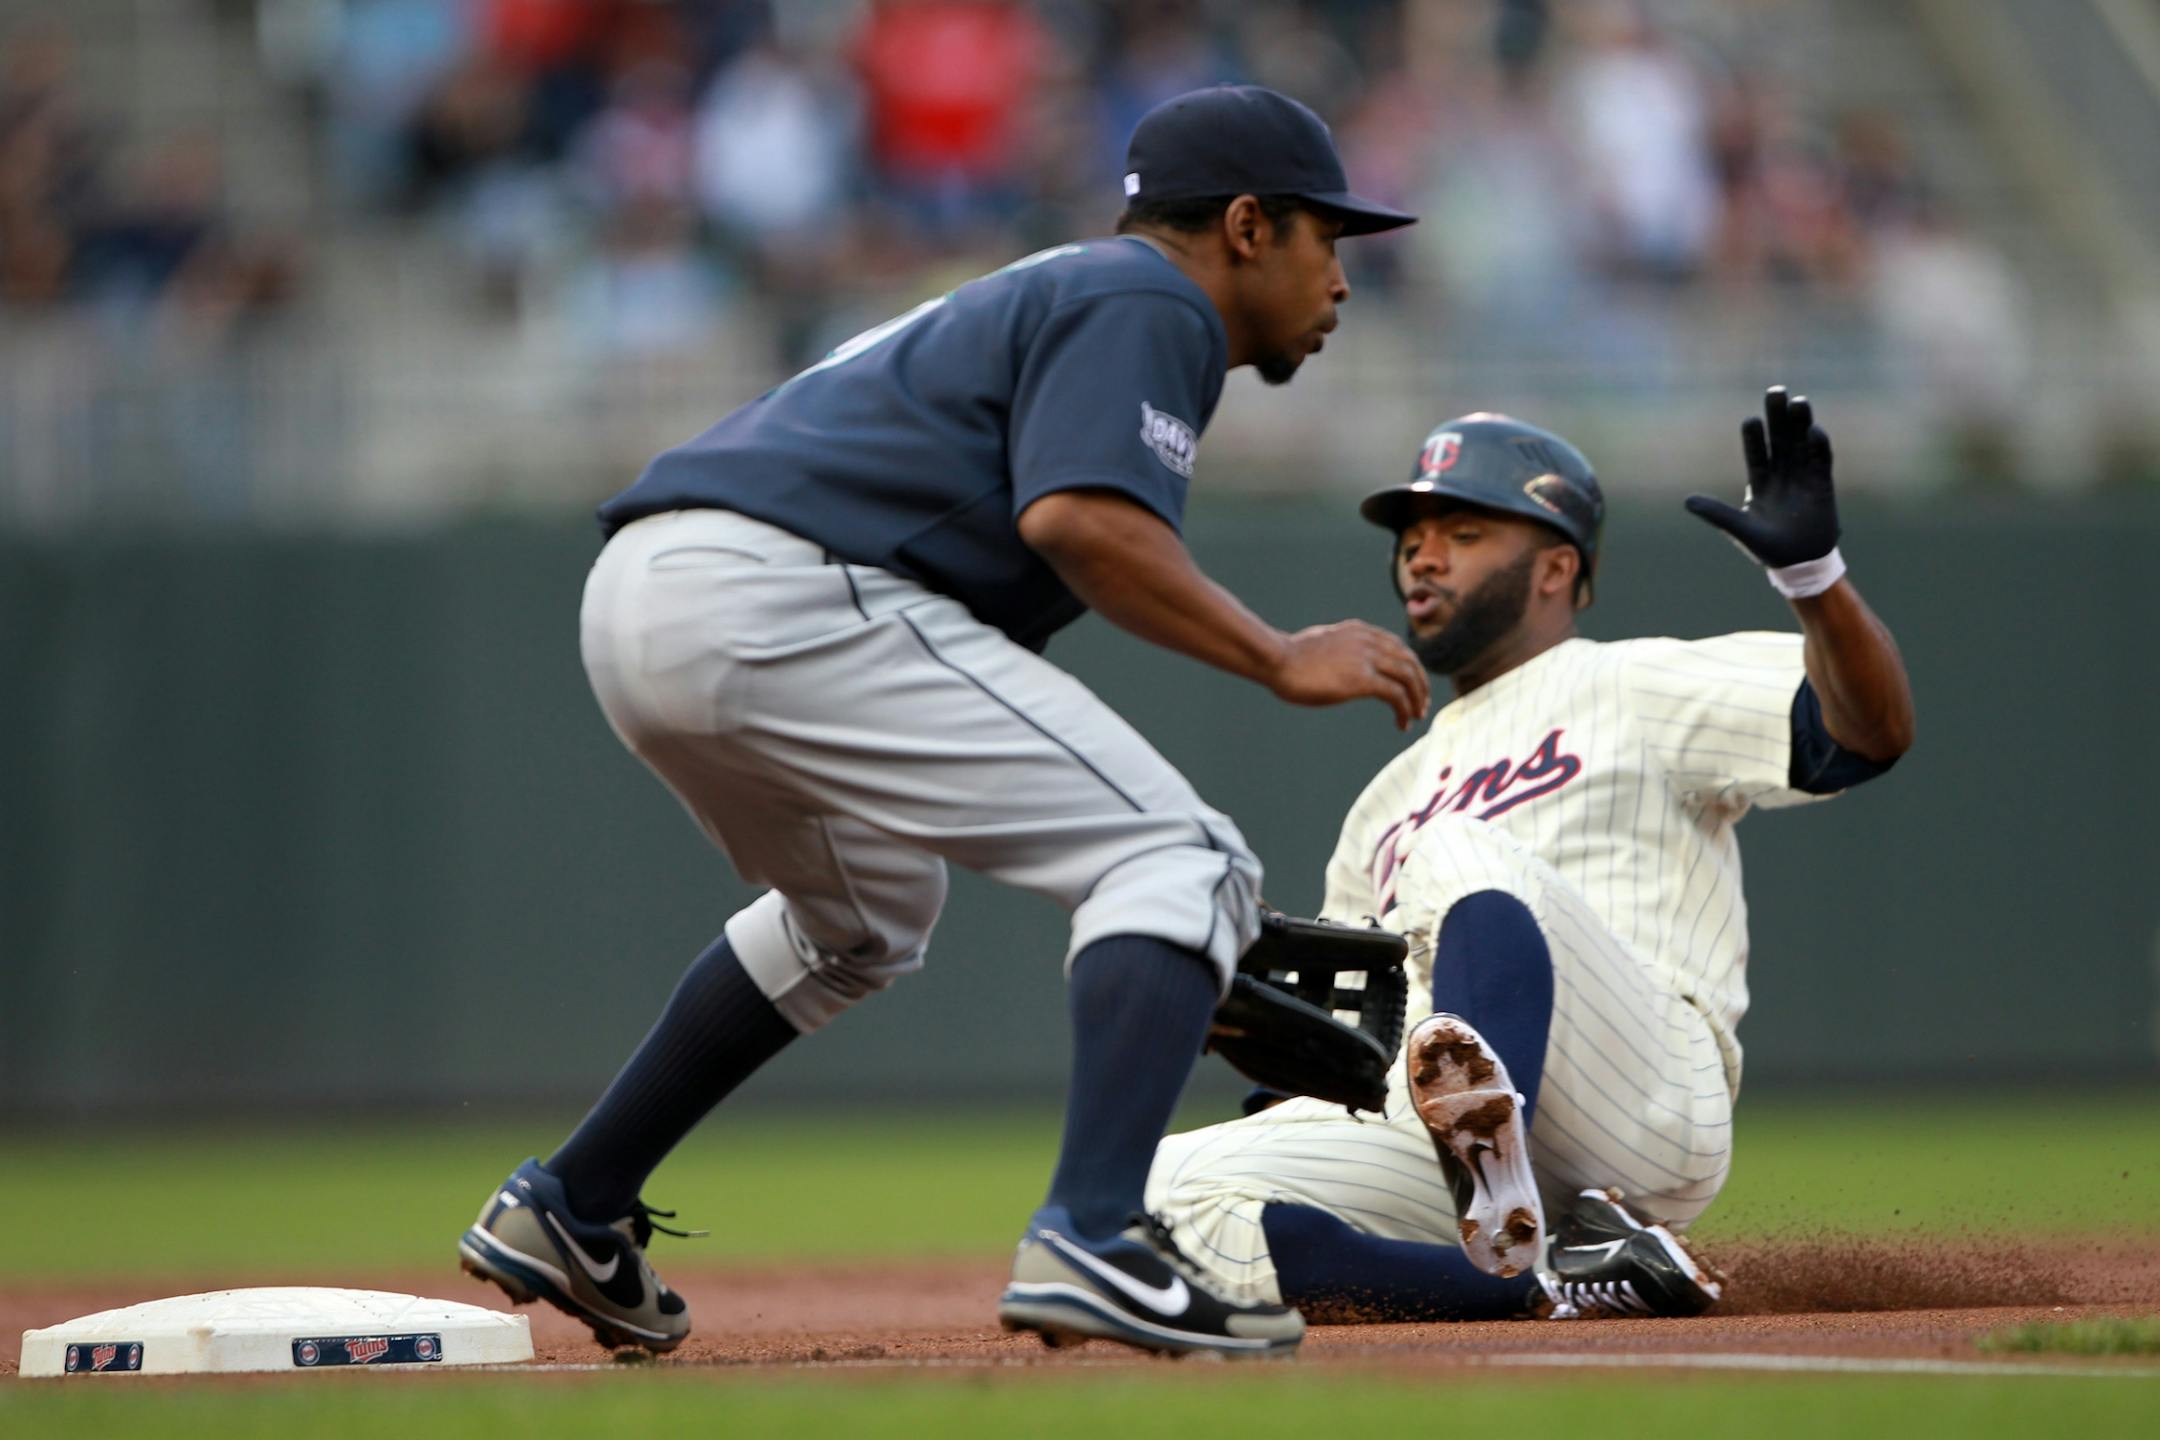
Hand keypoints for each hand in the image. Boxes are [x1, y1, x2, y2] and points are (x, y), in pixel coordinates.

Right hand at [1265, 620, 1430, 730]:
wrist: (1276, 659)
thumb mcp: (1320, 644)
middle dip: (1420, 683)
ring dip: (1417, 699)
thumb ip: (1337, 649)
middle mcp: (1367, 640)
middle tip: (1421, 704)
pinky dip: (1405, 710)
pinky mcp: (1362, 679)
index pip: (1397, 646)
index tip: (1411, 686)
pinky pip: (1396, 695)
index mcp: (1358, 630)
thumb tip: (1338, 662)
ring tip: (1416, 716)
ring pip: (1409, 677)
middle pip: (1409, 660)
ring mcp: (1366, 658)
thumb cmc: (1288, 657)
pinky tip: (1402, 723)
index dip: (1409, 667)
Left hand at [1685, 386, 1840, 567]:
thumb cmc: (1768, 548)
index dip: (1754, 436)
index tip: (1751, 420)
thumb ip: (1718, 514)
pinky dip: (1818, 445)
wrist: (1799, 563)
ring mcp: (1803, 476)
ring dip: (1800, 423)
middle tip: (1776, 392)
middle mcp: (1782, 473)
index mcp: (1760, 481)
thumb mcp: (1740, 530)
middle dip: (1778, 417)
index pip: (1755, 452)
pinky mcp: (1822, 483)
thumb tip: (1687, 502)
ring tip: (1798, 401)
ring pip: (1801, 443)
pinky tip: (1814, 431)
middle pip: (1779, 439)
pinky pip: (1821, 460)